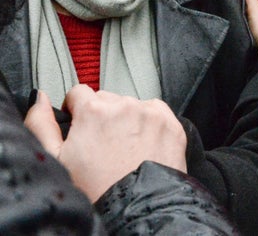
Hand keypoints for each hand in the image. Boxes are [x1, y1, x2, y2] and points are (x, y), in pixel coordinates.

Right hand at [25, 85, 186, 201]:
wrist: (136, 209)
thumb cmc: (96, 190)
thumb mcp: (56, 159)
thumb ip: (42, 123)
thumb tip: (41, 99)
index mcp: (94, 110)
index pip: (79, 92)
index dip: (75, 109)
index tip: (78, 123)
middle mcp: (125, 106)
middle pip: (107, 99)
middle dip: (101, 116)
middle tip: (100, 144)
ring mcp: (151, 114)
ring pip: (132, 105)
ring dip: (126, 120)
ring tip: (122, 149)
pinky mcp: (171, 124)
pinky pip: (156, 113)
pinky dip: (149, 124)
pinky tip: (141, 146)